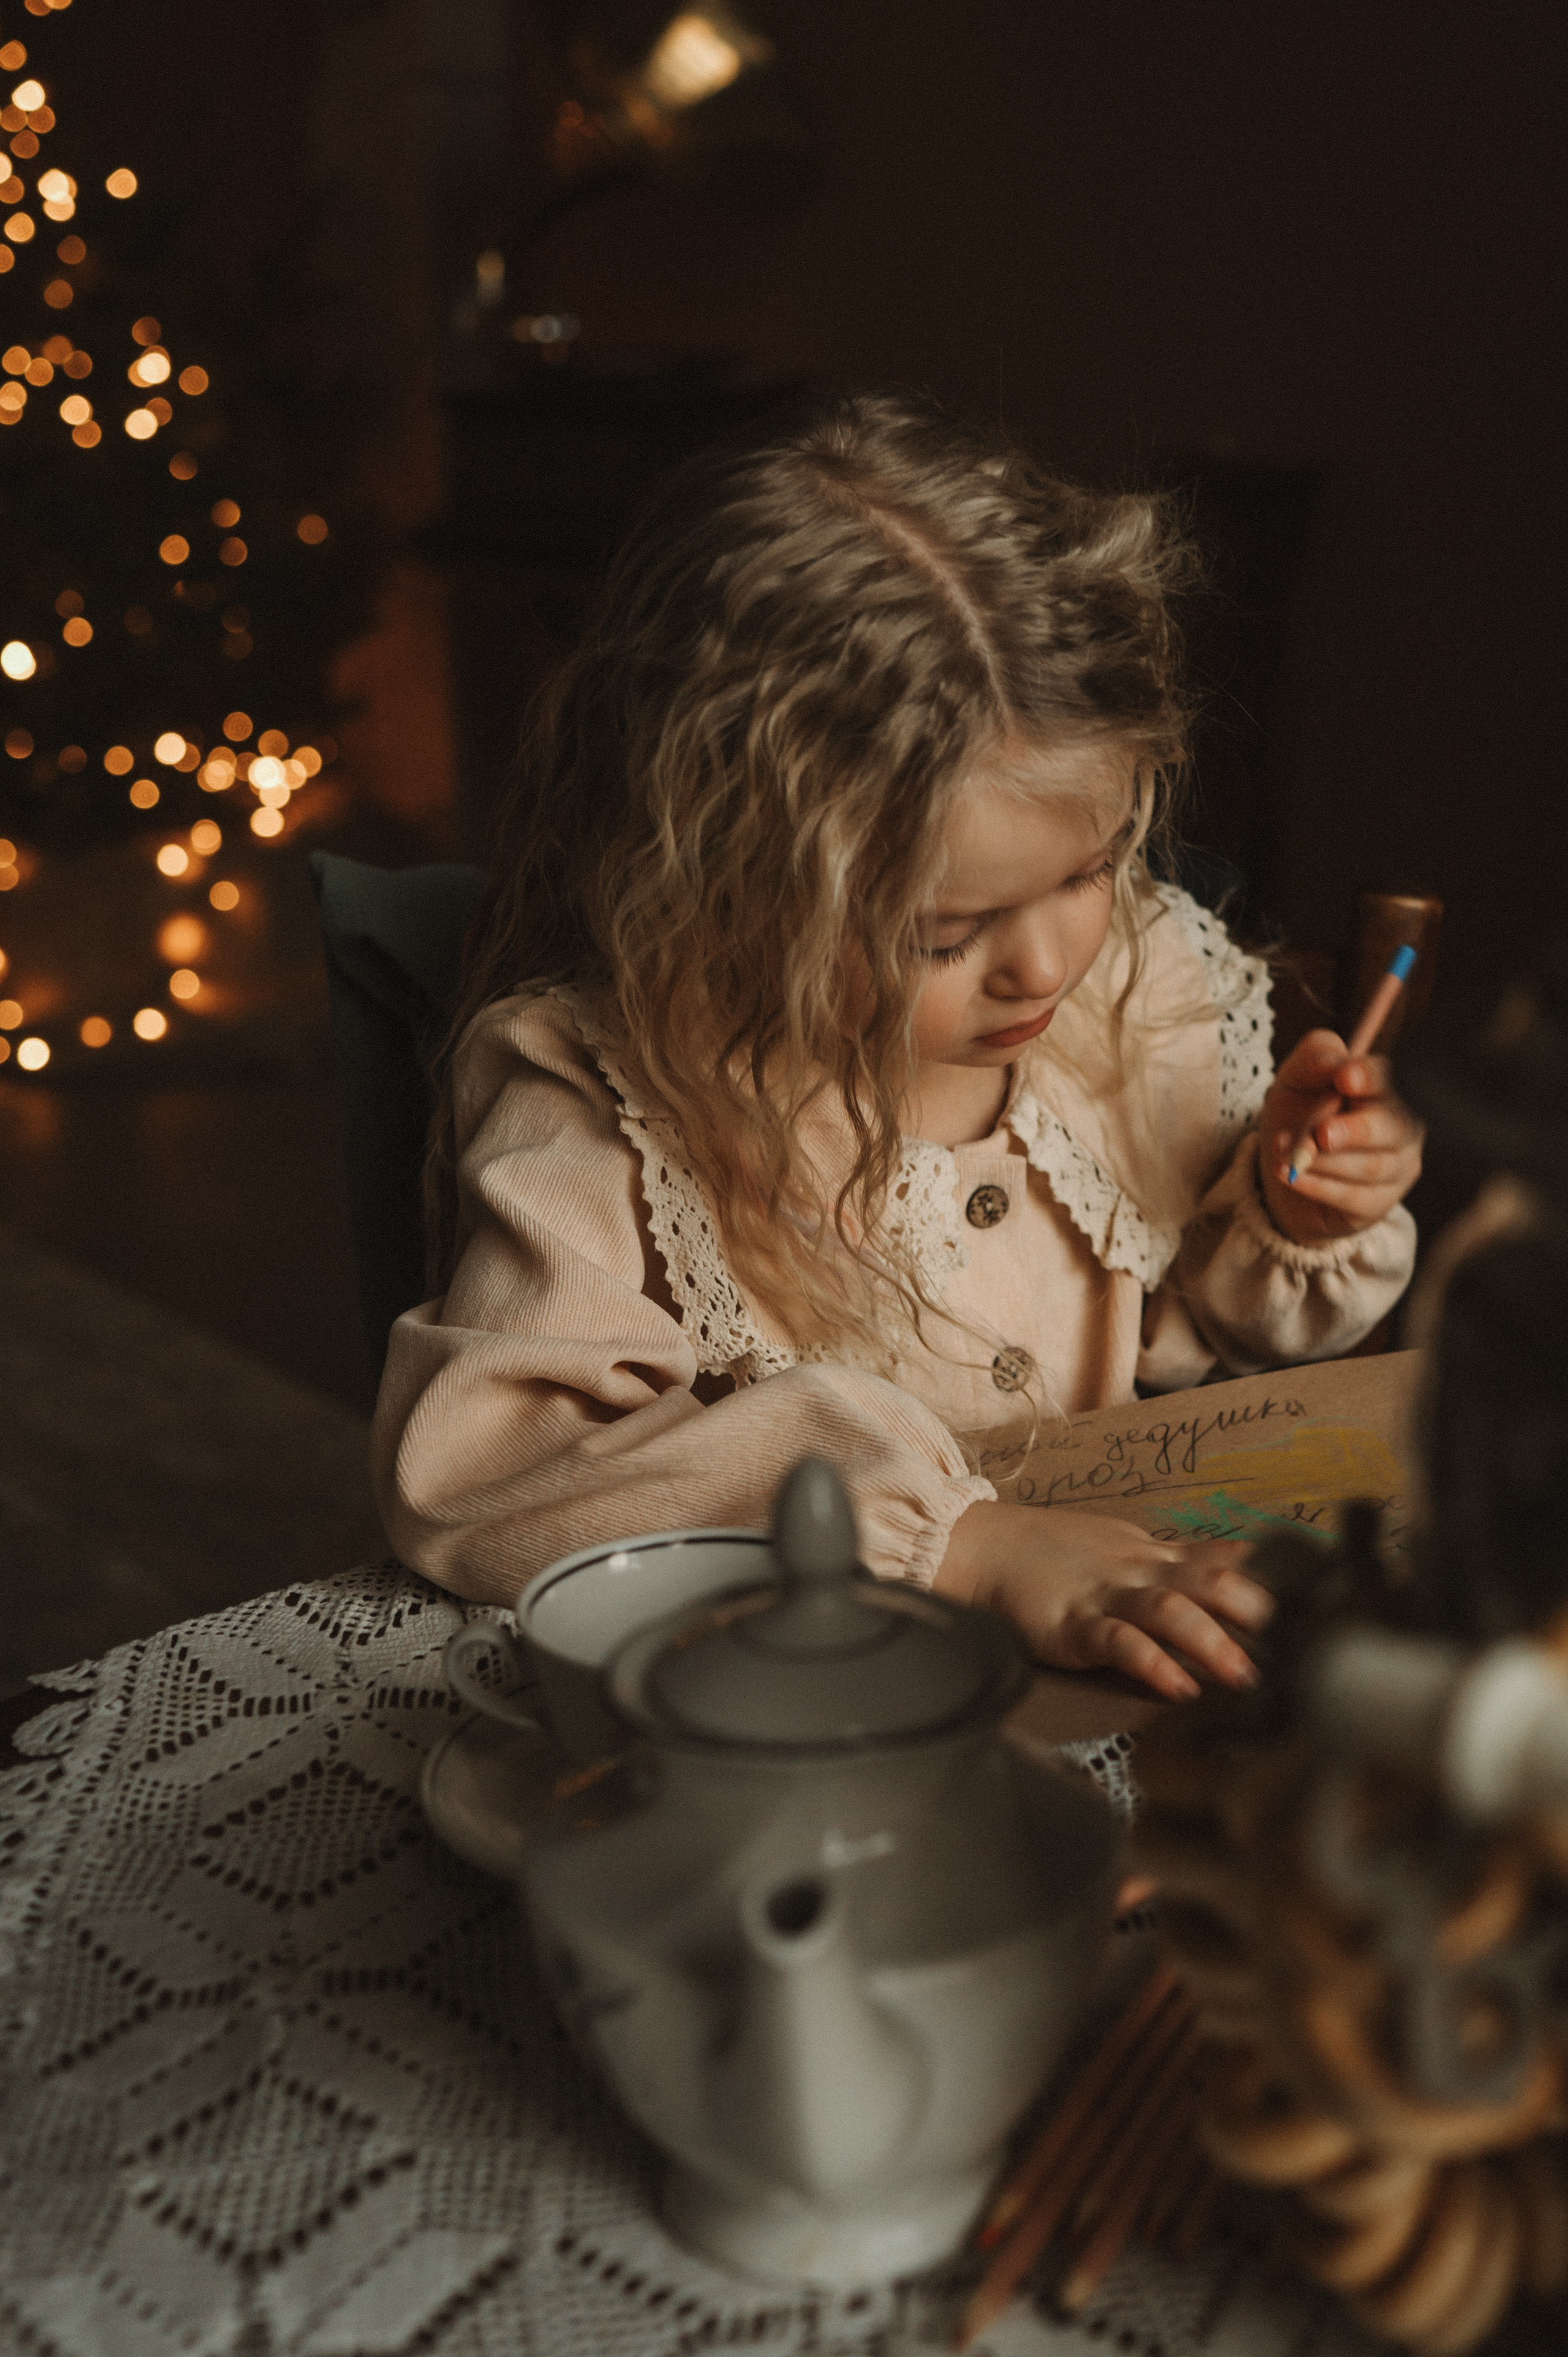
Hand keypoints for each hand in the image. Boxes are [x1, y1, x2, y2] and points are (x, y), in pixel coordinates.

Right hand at [934, 1501, 1271, 1700]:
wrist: (982, 1549)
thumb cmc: (1053, 1557)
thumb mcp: (1122, 1551)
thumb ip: (1174, 1570)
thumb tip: (1235, 1580)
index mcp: (1155, 1558)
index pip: (1224, 1560)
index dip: (1273, 1581)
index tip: (1322, 1604)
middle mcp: (1139, 1573)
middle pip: (1210, 1580)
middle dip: (1257, 1611)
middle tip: (1297, 1646)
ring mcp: (1106, 1597)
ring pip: (1170, 1610)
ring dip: (1212, 1641)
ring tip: (1245, 1675)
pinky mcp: (1071, 1626)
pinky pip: (1117, 1642)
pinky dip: (1150, 1664)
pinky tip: (1175, 1687)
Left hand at [1258, 1028, 1423, 1246]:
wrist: (1282, 1169)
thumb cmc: (1297, 1115)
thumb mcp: (1294, 1081)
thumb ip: (1313, 1060)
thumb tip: (1335, 1061)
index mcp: (1382, 1088)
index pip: (1387, 1079)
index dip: (1369, 1079)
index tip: (1345, 1077)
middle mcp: (1400, 1127)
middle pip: (1393, 1127)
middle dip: (1355, 1130)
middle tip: (1322, 1133)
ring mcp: (1395, 1168)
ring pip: (1370, 1166)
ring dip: (1322, 1161)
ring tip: (1283, 1153)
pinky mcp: (1377, 1203)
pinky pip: (1352, 1196)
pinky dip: (1317, 1186)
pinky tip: (1290, 1176)